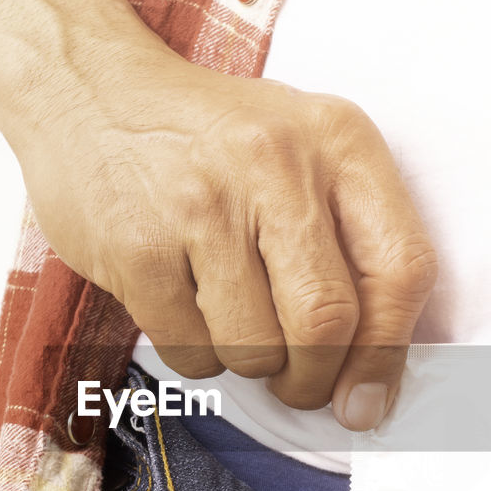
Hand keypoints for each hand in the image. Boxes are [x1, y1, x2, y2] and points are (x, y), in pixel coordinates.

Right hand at [16, 49, 436, 431]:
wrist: (90, 91)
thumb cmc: (212, 140)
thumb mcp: (304, 153)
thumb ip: (353, 246)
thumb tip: (368, 383)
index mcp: (338, 141)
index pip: (400, 268)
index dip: (388, 354)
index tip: (366, 399)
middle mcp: (275, 165)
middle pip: (326, 323)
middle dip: (314, 379)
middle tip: (297, 383)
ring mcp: (201, 205)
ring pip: (256, 349)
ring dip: (250, 363)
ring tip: (232, 321)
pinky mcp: (138, 246)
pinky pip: (190, 351)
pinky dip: (196, 354)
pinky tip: (185, 306)